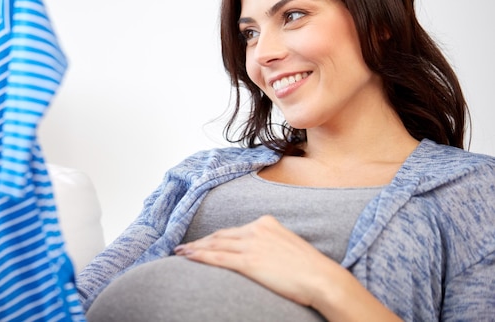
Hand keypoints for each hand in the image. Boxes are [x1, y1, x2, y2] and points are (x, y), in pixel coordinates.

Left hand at [174, 215, 401, 320]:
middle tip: (184, 247)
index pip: (233, 230)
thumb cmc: (310, 269)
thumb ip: (271, 245)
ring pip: (215, 245)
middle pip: (221, 236)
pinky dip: (199, 256)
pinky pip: (217, 257)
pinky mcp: (249, 261)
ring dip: (195, 248)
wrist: (322, 278)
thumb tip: (260, 254)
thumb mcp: (288, 247)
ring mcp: (252, 244)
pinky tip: (187, 257)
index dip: (215, 237)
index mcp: (266, 223)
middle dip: (201, 242)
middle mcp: (256, 229)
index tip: (203, 241)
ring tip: (180, 252)